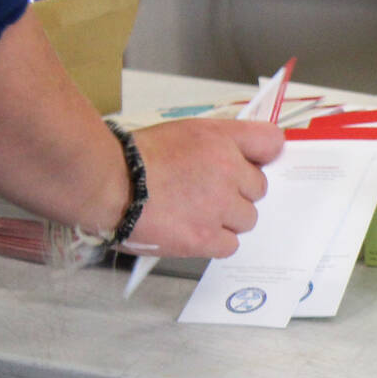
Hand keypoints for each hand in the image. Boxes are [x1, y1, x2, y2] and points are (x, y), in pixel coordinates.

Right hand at [120, 118, 285, 257]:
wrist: (105, 183)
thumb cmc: (132, 158)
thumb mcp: (180, 132)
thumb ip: (217, 142)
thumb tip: (244, 156)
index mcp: (220, 140)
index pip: (271, 142)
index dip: (263, 155)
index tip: (254, 164)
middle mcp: (227, 171)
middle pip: (259, 188)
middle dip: (238, 191)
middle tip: (206, 192)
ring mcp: (219, 205)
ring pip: (247, 218)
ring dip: (227, 219)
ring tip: (194, 211)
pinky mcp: (206, 237)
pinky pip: (231, 244)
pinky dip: (215, 241)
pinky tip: (192, 230)